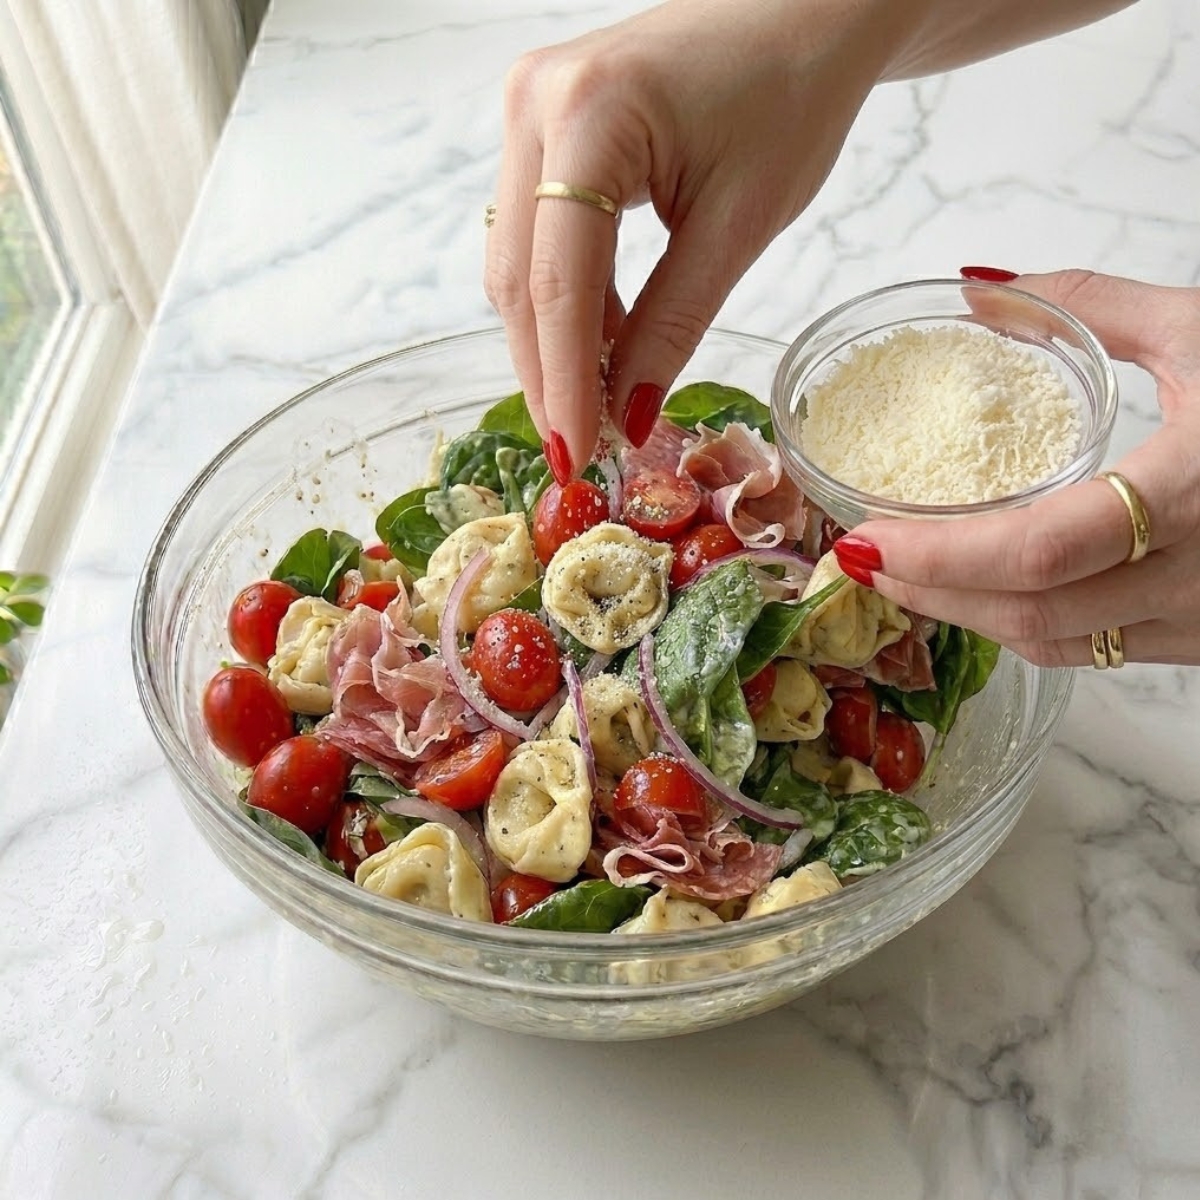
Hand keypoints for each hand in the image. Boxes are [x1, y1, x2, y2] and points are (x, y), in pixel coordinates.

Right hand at [484, 0, 890, 475]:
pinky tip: (604, 342)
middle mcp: (535, 104)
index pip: (559, 280)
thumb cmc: (790, 97)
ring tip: (598, 403)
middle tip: (579, 448)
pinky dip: (567, 299)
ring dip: (553, 341)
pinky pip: (537, 235)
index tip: (577, 455)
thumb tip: (623, 414)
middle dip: (547, 371)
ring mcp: (527, 110)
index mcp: (589, 115)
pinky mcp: (539, 128)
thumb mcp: (739, 225)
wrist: (799, 15)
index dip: (563, 380)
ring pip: (518, 262)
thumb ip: (673, 323)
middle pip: (521, 276)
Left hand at [837, 270, 1199, 666]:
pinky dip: (1022, 622)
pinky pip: (1091, 648)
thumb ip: (1095, 307)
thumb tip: (983, 285)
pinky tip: (984, 587)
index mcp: (1198, 494)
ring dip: (968, 616)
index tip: (865, 539)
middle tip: (864, 558)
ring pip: (1055, 645)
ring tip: (906, 572)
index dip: (940, 557)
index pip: (1039, 554)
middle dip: (930, 592)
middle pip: (1029, 616)